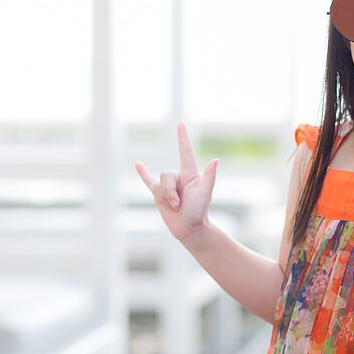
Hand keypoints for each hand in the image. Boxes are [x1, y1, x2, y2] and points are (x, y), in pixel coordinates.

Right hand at [134, 122, 219, 243]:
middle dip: (170, 191)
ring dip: (164, 197)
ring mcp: (168, 186)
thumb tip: (215, 161)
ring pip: (157, 184)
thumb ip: (209, 177)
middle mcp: (178, 177)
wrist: (189, 228)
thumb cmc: (199, 211)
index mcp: (190, 174)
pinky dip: (143, 173)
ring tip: (175, 207)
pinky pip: (148, 181)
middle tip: (179, 204)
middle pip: (165, 175)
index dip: (182, 138)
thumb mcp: (205, 193)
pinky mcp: (159, 194)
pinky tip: (137, 165)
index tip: (180, 124)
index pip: (185, 152)